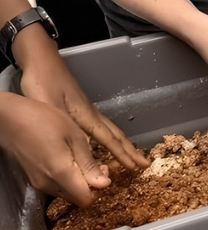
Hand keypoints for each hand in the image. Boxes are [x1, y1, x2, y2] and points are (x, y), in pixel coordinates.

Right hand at [0, 92, 111, 205]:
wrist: (12, 120)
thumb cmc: (46, 121)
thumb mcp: (75, 137)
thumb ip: (88, 164)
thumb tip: (105, 185)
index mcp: (61, 174)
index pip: (86, 199)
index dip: (100, 188)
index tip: (106, 170)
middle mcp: (48, 185)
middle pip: (77, 198)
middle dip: (92, 185)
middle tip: (100, 164)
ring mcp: (39, 183)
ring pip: (67, 193)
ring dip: (80, 182)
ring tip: (85, 159)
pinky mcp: (34, 179)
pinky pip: (56, 186)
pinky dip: (68, 179)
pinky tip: (71, 160)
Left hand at [17, 28, 146, 172]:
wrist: (42, 63)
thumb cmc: (42, 83)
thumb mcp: (49, 107)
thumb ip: (66, 126)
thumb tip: (83, 150)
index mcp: (85, 115)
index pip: (108, 138)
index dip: (122, 154)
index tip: (136, 167)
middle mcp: (91, 113)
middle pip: (115, 134)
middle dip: (130, 151)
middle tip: (145, 164)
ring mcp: (88, 110)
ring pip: (111, 130)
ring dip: (123, 145)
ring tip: (133, 156)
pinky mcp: (81, 108)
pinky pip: (103, 128)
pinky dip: (112, 138)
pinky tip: (109, 142)